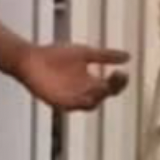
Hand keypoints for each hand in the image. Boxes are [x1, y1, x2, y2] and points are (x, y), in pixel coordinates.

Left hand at [13, 43, 129, 111]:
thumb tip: (128, 56)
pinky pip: (73, 106)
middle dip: (112, 88)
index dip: (119, 82)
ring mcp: (71, 99)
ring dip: (98, 95)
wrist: (30, 59)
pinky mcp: (59, 103)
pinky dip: (81, 101)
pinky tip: (86, 93)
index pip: (111, 87)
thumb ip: (105, 56)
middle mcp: (83, 93)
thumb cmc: (55, 55)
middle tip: (116, 77)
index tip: (123, 72)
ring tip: (102, 84)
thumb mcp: (85, 53)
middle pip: (104, 96)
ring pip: (91, 103)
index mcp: (91, 82)